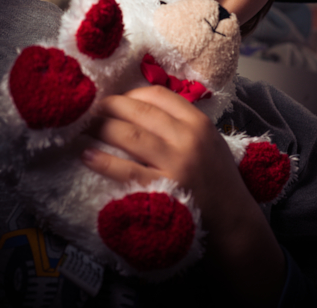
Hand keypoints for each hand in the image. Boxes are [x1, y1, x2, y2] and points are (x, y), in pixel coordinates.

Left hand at [82, 85, 284, 305]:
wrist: (233, 222)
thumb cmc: (218, 179)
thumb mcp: (209, 140)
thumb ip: (181, 123)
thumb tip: (138, 108)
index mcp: (199, 122)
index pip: (158, 95)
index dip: (130, 94)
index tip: (116, 101)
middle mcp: (188, 138)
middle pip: (139, 111)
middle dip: (109, 107)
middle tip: (90, 110)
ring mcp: (175, 164)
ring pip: (130, 136)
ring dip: (101, 129)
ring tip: (83, 129)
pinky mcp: (163, 189)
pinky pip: (126, 170)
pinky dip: (103, 161)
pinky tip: (87, 155)